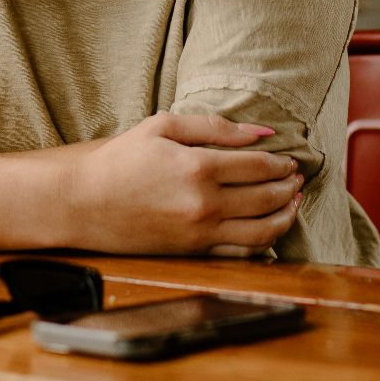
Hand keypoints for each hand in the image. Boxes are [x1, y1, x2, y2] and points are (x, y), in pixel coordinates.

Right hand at [65, 112, 303, 256]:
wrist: (81, 203)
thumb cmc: (120, 161)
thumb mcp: (163, 127)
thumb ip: (215, 127)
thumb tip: (261, 133)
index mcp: (199, 167)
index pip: (260, 166)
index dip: (281, 163)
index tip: (290, 160)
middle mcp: (205, 203)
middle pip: (267, 197)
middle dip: (290, 187)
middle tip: (298, 179)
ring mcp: (200, 233)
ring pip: (263, 231)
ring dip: (286, 216)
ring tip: (293, 203)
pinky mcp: (193, 252)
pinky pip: (241, 253)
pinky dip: (265, 244)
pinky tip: (271, 231)